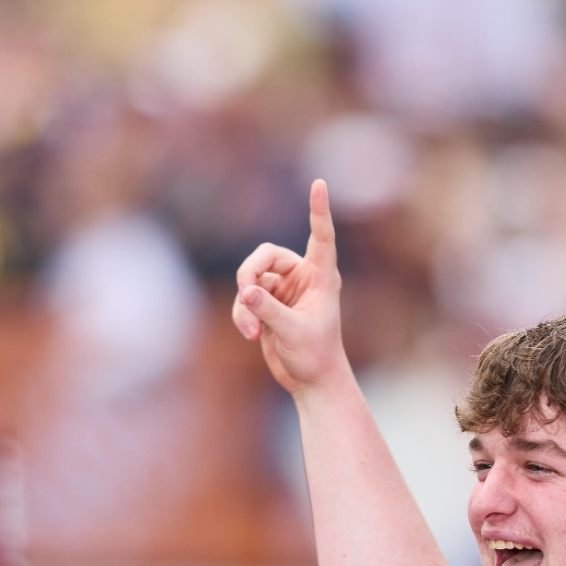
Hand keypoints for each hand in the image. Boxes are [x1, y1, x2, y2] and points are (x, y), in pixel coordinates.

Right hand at [232, 180, 348, 394]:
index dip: (318, 210)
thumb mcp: (294, 332)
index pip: (322, 236)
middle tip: (246, 295)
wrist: (311, 381)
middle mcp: (303, 278)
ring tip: (252, 331)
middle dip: (249, 274)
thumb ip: (270, 310)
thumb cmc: (315, 356)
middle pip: (266, 255)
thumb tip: (247, 290)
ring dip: (246, 303)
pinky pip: (246, 298)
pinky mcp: (268, 305)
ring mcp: (283, 290)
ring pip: (250, 279)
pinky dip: (243, 315)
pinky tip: (250, 335)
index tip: (319, 184)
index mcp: (322, 277)